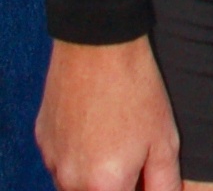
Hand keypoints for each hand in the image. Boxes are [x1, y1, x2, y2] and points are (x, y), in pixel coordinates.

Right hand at [37, 39, 180, 190]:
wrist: (99, 41)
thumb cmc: (136, 87)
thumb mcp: (164, 138)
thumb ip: (164, 182)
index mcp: (104, 187)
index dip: (138, 187)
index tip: (145, 171)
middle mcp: (71, 181)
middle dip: (117, 183)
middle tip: (134, 150)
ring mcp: (53, 160)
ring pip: (76, 183)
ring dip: (95, 172)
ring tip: (116, 132)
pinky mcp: (43, 139)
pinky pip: (62, 160)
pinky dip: (78, 151)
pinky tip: (95, 122)